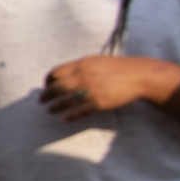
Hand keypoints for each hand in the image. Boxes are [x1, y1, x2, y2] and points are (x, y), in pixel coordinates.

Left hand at [38, 54, 163, 119]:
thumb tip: (61, 75)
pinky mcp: (100, 103)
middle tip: (41, 100)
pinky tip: (64, 119)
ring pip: (66, 101)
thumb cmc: (116, 68)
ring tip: (49, 110)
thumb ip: (79, 67)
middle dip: (46, 95)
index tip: (45, 86)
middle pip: (58, 88)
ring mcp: (92, 91)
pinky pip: (80, 112)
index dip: (48, 81)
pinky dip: (70, 116)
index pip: (56, 73)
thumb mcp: (95, 61)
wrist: (138, 76)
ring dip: (55, 107)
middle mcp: (84, 77)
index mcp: (82, 65)